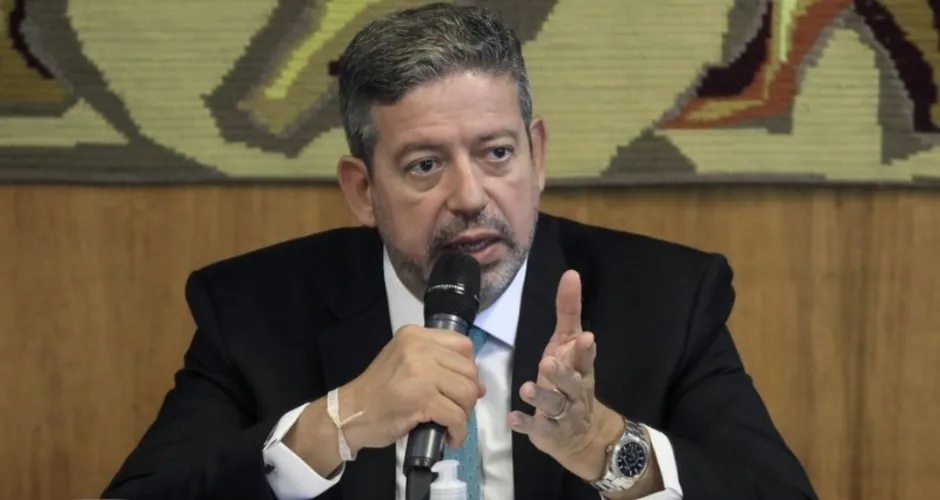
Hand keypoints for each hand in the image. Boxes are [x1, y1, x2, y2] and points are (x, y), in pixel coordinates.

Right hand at [342, 325, 485, 452]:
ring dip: (464, 413)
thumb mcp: (405, 362)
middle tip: (455, 408)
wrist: (350, 414)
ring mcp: (421, 373)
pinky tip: (449, 437)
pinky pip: (456, 416)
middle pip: (468, 370)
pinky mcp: (422, 399)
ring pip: (467, 393)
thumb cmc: (378, 391)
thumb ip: (437, 364)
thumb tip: (479, 385)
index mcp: (415, 336)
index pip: (463, 345)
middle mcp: (419, 348)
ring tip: (451, 422)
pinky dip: (458, 431)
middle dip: (468, 394)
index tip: (459, 385)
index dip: (468, 369)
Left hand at [508, 270, 622, 479]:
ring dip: (540, 397)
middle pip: (571, 382)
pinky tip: (512, 418)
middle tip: (547, 362)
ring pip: (554, 406)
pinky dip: (526, 424)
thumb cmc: (569, 379)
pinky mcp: (548, 432)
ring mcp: (563, 414)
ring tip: (526, 388)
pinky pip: (537, 428)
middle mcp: (575, 391)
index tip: (586, 337)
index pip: (586, 358)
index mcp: (581, 368)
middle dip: (561, 374)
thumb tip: (570, 274)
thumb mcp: (568, 345)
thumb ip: (569, 311)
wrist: (583, 433)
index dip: (586, 349)